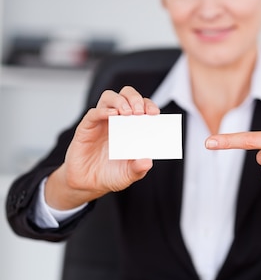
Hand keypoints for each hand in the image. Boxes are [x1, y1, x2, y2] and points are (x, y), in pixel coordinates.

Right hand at [45, 86, 159, 209]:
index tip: (154, 113)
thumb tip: (148, 161)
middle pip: (126, 95)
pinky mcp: (86, 128)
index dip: (148, 105)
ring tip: (127, 113)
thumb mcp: (128, 175)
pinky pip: (93, 113)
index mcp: (131, 127)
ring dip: (120, 101)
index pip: (142, 106)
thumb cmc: (110, 175)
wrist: (87, 184)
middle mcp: (117, 120)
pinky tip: (111, 115)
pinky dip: (103, 111)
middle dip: (135, 99)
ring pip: (109, 97)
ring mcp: (101, 122)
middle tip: (139, 112)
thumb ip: (138, 169)